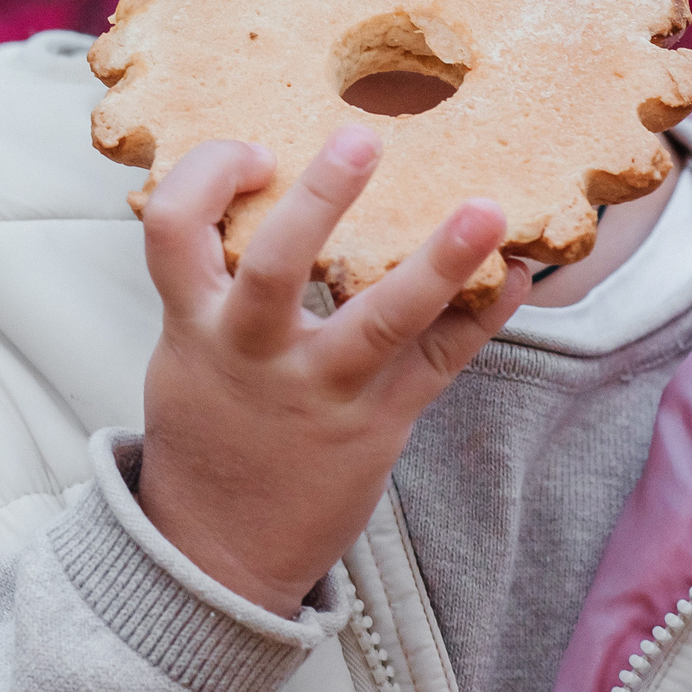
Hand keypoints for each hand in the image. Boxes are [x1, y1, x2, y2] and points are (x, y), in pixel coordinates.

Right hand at [134, 126, 526, 615]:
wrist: (217, 551)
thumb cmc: (207, 426)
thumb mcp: (187, 347)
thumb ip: (217, 278)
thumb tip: (265, 187)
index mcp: (195, 322)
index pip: (172, 225)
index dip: (209, 173)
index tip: (256, 151)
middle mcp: (254, 352)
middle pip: (277, 264)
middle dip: (319, 198)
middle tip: (362, 140)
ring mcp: (321, 390)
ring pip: (382, 321)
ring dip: (439, 261)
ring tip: (486, 210)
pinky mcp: (376, 425)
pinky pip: (439, 364)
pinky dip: (483, 315)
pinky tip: (520, 276)